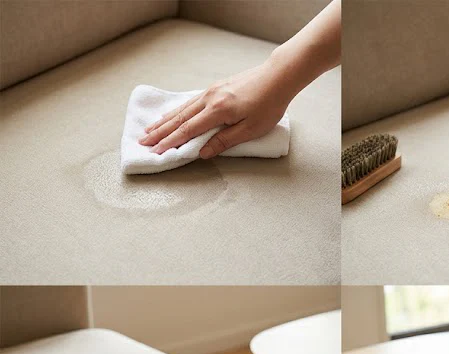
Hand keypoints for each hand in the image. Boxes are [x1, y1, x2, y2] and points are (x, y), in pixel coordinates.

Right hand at [139, 60, 294, 158]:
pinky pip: (190, 101)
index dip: (170, 143)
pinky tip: (171, 114)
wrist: (277, 77)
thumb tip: (202, 152)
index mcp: (217, 111)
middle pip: (179, 118)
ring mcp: (211, 91)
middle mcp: (209, 98)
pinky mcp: (216, 87)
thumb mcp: (250, 129)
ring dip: (165, 120)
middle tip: (143, 142)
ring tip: (150, 129)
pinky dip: (177, 110)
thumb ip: (225, 141)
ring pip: (182, 108)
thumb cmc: (269, 105)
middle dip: (160, 132)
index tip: (156, 152)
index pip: (188, 131)